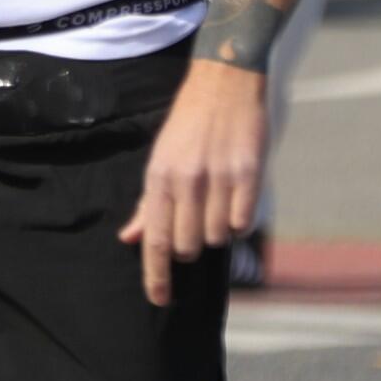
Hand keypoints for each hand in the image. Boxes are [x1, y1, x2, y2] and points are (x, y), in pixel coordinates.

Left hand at [121, 58, 273, 304]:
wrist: (224, 81)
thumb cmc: (188, 124)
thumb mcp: (159, 159)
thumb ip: (148, 203)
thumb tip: (131, 238)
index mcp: (160, 178)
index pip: (154, 240)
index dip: (156, 276)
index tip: (159, 299)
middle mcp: (188, 180)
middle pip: (187, 245)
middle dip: (190, 245)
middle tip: (195, 221)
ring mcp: (220, 178)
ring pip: (217, 237)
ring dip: (216, 232)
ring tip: (216, 205)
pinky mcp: (249, 173)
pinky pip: (243, 222)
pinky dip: (239, 221)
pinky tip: (235, 201)